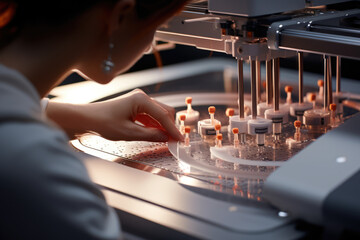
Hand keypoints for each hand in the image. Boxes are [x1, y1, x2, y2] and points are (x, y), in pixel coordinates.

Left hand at [46, 89, 182, 141]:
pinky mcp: (135, 107)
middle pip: (164, 111)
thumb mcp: (129, 133)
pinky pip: (150, 116)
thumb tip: (166, 138)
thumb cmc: (103, 123)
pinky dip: (155, 125)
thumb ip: (151, 135)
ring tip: (168, 140)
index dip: (173, 129)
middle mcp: (142, 97)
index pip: (163, 116)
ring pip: (159, 114)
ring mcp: (138, 101)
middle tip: (176, 141)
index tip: (181, 139)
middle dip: (171, 126)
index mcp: (141, 99)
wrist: (86, 119)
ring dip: (164, 126)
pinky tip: (158, 134)